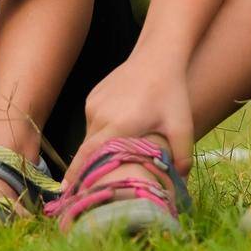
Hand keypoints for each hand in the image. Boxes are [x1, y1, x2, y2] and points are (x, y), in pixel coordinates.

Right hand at [65, 55, 194, 182]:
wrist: (157, 57)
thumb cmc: (172, 92)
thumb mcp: (182, 126)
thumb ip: (181, 157)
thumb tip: (179, 183)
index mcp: (119, 124)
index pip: (91, 156)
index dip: (78, 175)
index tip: (67, 194)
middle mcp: (101, 114)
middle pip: (87, 150)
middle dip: (84, 170)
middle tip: (84, 191)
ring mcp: (94, 104)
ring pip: (89, 137)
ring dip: (97, 150)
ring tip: (109, 160)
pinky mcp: (92, 97)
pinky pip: (92, 123)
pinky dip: (100, 133)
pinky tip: (116, 133)